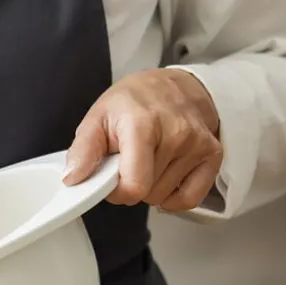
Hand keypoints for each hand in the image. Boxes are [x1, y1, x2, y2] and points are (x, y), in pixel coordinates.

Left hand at [62, 69, 221, 211]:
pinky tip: (164, 177)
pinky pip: (191, 199)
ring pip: (165, 196)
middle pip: (148, 193)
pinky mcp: (213, 154)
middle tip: (130, 160)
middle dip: (132, 184)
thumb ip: (83, 150)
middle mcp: (176, 134)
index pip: (133, 185)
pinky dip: (174, 197)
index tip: (111, 178)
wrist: (173, 85)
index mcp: (143, 125)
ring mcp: (197, 145)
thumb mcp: (98, 117)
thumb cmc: (133, 101)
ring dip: (152, 186)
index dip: (116, 191)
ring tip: (148, 159)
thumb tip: (73, 179)